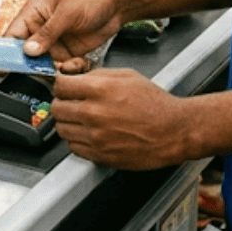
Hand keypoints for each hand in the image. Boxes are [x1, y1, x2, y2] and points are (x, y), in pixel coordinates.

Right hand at [7, 0, 127, 71]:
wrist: (116, 6)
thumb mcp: (66, 14)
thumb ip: (47, 33)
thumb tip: (28, 51)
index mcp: (34, 15)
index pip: (13, 35)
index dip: (8, 51)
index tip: (8, 66)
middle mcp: (40, 31)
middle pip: (27, 55)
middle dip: (35, 65)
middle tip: (45, 70)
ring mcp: (54, 43)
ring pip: (44, 65)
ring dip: (55, 69)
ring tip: (70, 64)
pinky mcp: (68, 54)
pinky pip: (61, 68)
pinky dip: (70, 70)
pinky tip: (80, 62)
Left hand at [51, 68, 192, 169]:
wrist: (174, 131)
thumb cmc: (155, 103)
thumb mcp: (126, 75)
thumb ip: (97, 75)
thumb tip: (75, 77)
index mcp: (100, 89)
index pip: (60, 85)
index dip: (61, 84)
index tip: (65, 86)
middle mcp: (94, 113)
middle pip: (56, 108)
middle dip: (62, 102)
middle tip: (71, 102)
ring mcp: (96, 137)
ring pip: (61, 129)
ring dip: (68, 122)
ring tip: (81, 118)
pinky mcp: (100, 155)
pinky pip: (73, 147)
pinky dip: (76, 140)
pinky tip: (89, 133)